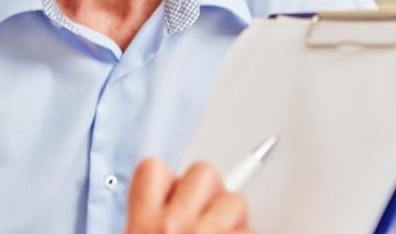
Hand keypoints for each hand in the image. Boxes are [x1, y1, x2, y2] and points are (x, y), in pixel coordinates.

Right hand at [125, 158, 253, 233]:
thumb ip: (153, 219)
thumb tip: (185, 198)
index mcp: (142, 225)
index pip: (153, 167)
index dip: (169, 178)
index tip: (174, 194)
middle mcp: (171, 226)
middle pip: (204, 172)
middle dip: (212, 193)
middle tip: (208, 219)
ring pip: (235, 201)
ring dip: (235, 221)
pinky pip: (253, 230)